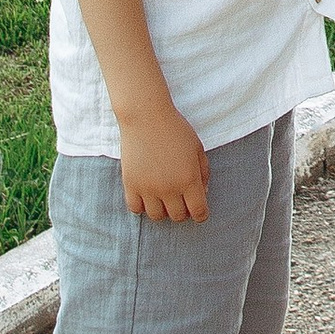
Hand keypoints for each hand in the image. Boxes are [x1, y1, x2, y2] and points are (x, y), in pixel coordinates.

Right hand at [118, 98, 209, 221]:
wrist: (146, 116)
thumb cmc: (176, 130)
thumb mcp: (197, 149)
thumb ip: (204, 173)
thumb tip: (203, 193)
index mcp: (189, 180)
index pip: (199, 212)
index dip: (201, 214)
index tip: (199, 209)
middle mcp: (169, 189)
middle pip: (178, 217)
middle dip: (183, 210)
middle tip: (181, 199)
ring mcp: (148, 189)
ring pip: (157, 216)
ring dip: (163, 210)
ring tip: (164, 198)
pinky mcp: (130, 185)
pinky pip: (136, 209)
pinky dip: (142, 206)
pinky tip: (147, 195)